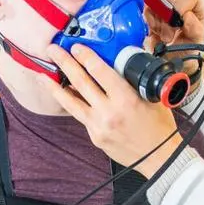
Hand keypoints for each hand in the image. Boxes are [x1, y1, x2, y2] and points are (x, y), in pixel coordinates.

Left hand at [49, 43, 179, 177]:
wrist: (160, 158)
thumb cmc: (160, 127)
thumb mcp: (152, 97)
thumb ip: (135, 78)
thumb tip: (127, 56)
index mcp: (126, 99)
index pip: (100, 72)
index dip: (85, 56)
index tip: (76, 47)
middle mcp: (109, 112)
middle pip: (81, 82)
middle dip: (65, 63)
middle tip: (52, 50)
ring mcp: (99, 126)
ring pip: (71, 102)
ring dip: (55, 87)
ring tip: (43, 75)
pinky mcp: (95, 136)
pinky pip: (80, 116)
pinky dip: (71, 103)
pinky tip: (64, 95)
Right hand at [148, 0, 203, 47]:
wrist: (175, 60)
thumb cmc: (188, 49)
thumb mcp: (196, 42)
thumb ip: (195, 29)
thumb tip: (187, 16)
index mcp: (196, 7)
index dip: (182, 6)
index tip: (178, 21)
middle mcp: (180, 4)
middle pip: (169, 0)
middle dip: (166, 21)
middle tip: (169, 36)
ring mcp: (165, 7)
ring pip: (155, 6)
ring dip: (157, 25)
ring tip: (164, 37)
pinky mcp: (152, 12)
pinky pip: (146, 12)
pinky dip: (150, 26)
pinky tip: (156, 35)